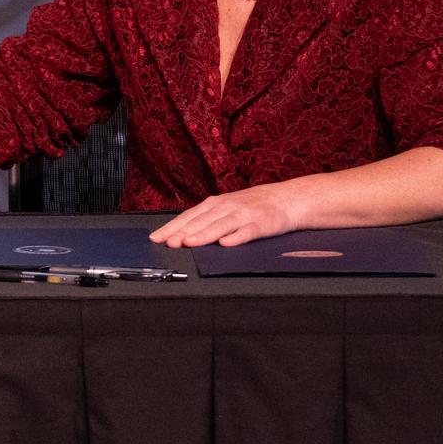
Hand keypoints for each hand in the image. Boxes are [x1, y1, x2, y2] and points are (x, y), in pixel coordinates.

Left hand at [149, 181, 306, 247]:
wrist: (285, 199)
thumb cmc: (251, 207)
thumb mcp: (226, 208)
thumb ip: (206, 220)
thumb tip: (180, 234)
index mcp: (215, 204)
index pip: (188, 216)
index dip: (172, 227)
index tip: (156, 238)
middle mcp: (226, 207)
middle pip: (200, 221)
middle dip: (183, 232)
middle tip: (168, 243)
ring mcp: (243, 215)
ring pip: (220, 226)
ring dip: (203, 235)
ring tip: (189, 243)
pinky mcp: (261, 224)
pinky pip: (247, 232)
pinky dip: (236, 237)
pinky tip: (226, 244)